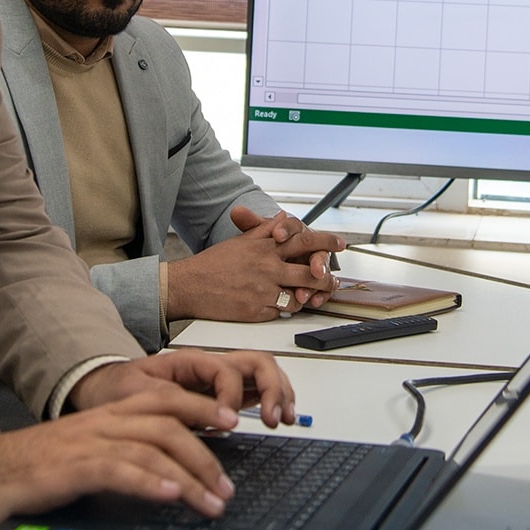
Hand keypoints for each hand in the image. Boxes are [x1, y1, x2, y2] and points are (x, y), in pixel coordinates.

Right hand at [0, 391, 238, 527]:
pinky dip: (149, 483)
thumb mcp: (85, 452)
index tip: (233, 424)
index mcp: (107, 415)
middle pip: (167, 426)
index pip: (164, 400)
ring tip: (212, 502)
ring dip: (188, 477)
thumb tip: (169, 475)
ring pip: (151, 449)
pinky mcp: (70, 469)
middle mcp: (102, 423)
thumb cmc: (34, 467)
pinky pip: (118, 470)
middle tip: (228, 486)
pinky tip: (170, 495)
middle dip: (205, 455)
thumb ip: (123, 454)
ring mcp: (86, 444)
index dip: (201, 408)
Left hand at [69, 348, 295, 424]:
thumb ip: (174, 400)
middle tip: (274, 418)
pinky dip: (275, 401)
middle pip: (258, 362)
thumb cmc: (119, 389)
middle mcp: (211, 367)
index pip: (227, 370)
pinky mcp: (224, 396)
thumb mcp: (138, 392)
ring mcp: (220, 381)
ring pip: (264, 374)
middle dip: (273, 388)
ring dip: (281, 392)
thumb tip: (214, 417)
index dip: (232, 395)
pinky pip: (259, 391)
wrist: (106, 392)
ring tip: (284, 419)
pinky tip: (278, 419)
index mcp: (191, 360)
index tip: (228, 422)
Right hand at [168, 211, 336, 319]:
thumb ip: (265, 229)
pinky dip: (284, 310)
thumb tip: (283, 217)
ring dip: (305, 297)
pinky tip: (282, 306)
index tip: (340, 244)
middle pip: (308, 271)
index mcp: (264, 248)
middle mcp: (267, 267)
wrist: (189, 286)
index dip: (325, 241)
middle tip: (332, 279)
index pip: (303, 241)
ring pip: (298, 296)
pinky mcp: (256, 311)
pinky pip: (281, 312)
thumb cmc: (213, 264)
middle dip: (325, 276)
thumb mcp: (241, 241)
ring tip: (309, 296)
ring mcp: (262, 291)